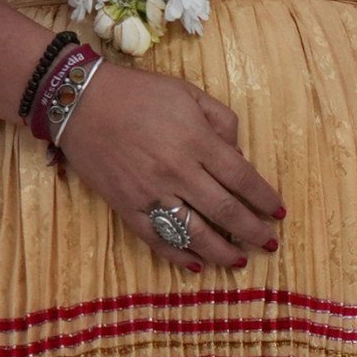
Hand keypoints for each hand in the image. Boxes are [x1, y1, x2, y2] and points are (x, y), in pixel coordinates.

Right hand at [55, 61, 282, 272]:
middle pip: (227, 212)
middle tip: (269, 243)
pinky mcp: (126, 206)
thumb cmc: (136, 92)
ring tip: (240, 260)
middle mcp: (177, 170)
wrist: (77, 100)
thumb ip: (221, 119)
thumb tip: (238, 155)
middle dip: (254, 232)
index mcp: (196, 140)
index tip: (278, 213)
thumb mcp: (186, 91)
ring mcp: (151, 192)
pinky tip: (197, 265)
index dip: (265, 199)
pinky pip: (158, 239)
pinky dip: (179, 256)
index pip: (243, 179)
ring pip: (196, 234)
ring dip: (224, 252)